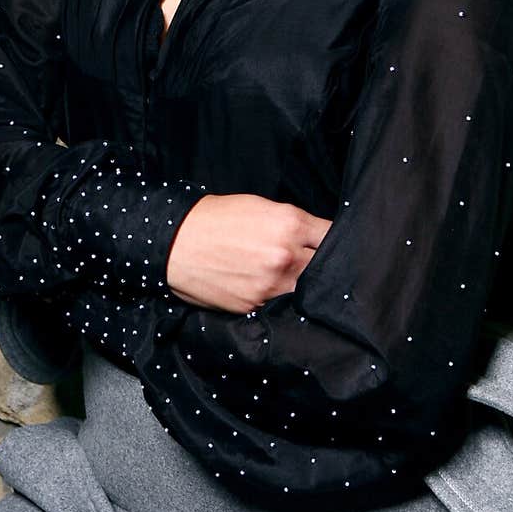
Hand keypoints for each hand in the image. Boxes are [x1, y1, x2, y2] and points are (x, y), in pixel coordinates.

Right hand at [165, 193, 332, 313]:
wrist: (177, 242)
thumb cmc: (217, 218)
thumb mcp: (261, 206)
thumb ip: (293, 223)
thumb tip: (316, 238)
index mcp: (290, 224)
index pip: (333, 237)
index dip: (335, 241)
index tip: (335, 246)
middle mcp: (286, 255)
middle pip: (325, 267)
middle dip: (324, 266)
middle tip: (318, 265)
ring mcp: (272, 284)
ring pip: (306, 291)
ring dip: (304, 286)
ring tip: (292, 279)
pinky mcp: (256, 304)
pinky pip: (281, 304)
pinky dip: (281, 299)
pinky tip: (271, 289)